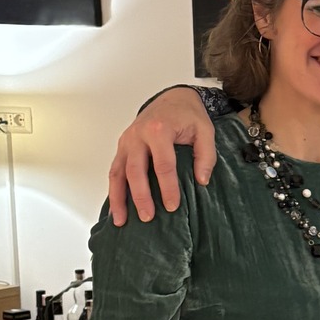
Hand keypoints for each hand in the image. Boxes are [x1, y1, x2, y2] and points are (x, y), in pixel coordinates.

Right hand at [107, 87, 214, 224]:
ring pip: (118, 173)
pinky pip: (115, 171)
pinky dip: (114, 190)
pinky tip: (116, 208)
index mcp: (159, 130)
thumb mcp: (205, 130)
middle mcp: (137, 135)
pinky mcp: (122, 147)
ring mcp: (126, 141)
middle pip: (135, 171)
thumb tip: (201, 180)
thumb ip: (206, 155)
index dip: (167, 187)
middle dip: (141, 196)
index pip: (163, 164)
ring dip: (118, 198)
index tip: (172, 206)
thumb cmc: (187, 115)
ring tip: (121, 221)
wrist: (172, 98)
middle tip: (148, 217)